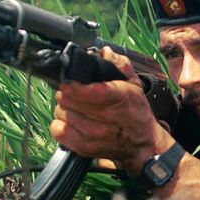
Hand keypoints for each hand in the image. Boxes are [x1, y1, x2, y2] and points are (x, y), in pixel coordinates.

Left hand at [50, 47, 172, 173]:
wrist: (142, 144)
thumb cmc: (136, 113)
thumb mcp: (134, 84)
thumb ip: (120, 65)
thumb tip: (105, 52)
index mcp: (118, 98)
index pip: (88, 91)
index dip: (72, 84)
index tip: (68, 80)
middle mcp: (105, 118)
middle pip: (67, 99)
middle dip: (67, 92)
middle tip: (73, 91)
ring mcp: (93, 135)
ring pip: (61, 113)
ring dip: (64, 107)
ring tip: (75, 106)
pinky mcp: (83, 148)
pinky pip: (57, 130)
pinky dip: (59, 124)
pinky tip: (71, 121)